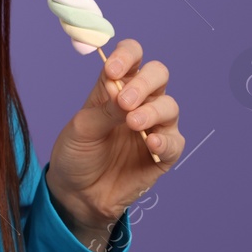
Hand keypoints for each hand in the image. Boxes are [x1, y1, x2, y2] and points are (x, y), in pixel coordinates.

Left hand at [45, 38, 182, 245]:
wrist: (78, 195)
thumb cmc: (77, 155)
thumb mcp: (82, 129)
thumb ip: (103, 110)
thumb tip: (122, 92)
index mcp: (116, 87)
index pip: (131, 57)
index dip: (127, 56)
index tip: (113, 70)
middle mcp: (140, 101)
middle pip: (158, 75)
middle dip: (144, 83)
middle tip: (125, 101)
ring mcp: (154, 126)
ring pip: (169, 105)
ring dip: (152, 111)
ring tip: (133, 123)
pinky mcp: (164, 153)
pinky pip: (174, 141)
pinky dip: (164, 139)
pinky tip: (149, 142)